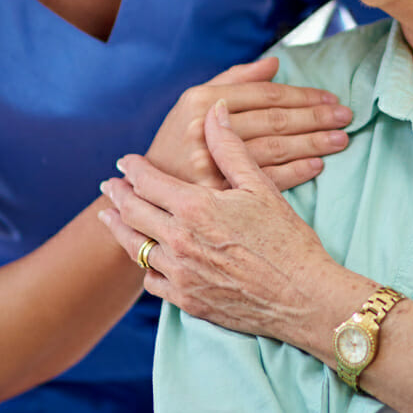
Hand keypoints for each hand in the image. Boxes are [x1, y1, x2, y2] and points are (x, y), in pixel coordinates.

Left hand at [102, 101, 337, 340]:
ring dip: (120, 228)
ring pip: (135, 247)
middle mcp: (179, 241)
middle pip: (132, 213)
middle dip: (118, 196)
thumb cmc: (287, 240)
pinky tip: (145, 257)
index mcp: (194, 207)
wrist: (303, 298)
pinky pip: (152, 281)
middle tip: (110, 186)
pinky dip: (145, 265)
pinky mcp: (187, 301)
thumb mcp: (260, 187)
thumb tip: (215, 111)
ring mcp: (180, 274)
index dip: (133, 168)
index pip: (148, 181)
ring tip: (111, 217)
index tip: (126, 162)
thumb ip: (230, 148)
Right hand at [144, 58, 351, 191]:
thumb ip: (234, 79)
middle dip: (315, 117)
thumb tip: (274, 64)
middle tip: (345, 116)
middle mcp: (205, 129)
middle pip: (274, 120)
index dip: (300, 95)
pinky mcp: (218, 194)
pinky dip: (296, 171)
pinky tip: (317, 164)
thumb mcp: (193, 103)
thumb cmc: (177, 141)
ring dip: (312, 143)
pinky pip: (266, 180)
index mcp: (199, 100)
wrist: (147, 190)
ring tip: (339, 139)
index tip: (328, 98)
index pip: (263, 94)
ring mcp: (211, 163)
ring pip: (275, 148)